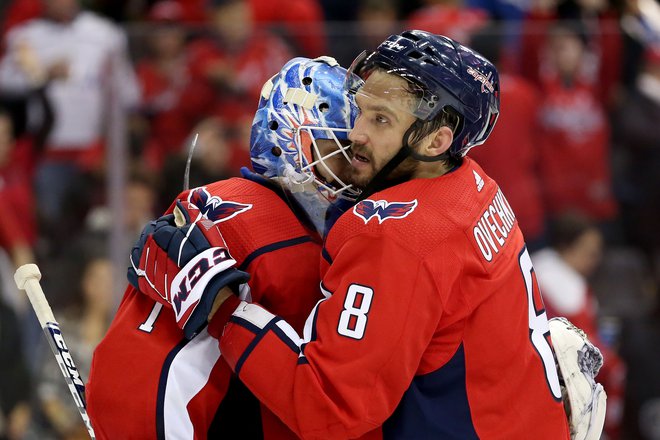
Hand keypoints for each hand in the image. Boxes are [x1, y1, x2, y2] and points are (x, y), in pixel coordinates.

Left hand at [128, 200, 248, 337]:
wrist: (209, 289)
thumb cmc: (210, 257)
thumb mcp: (205, 230)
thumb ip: (191, 215)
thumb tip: (181, 206)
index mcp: (163, 236)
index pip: (160, 227)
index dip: (168, 224)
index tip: (176, 225)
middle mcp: (151, 252)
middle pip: (147, 239)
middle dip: (156, 235)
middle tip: (167, 236)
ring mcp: (147, 270)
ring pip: (137, 253)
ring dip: (145, 248)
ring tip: (156, 249)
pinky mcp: (147, 286)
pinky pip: (133, 273)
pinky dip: (137, 267)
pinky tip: (146, 264)